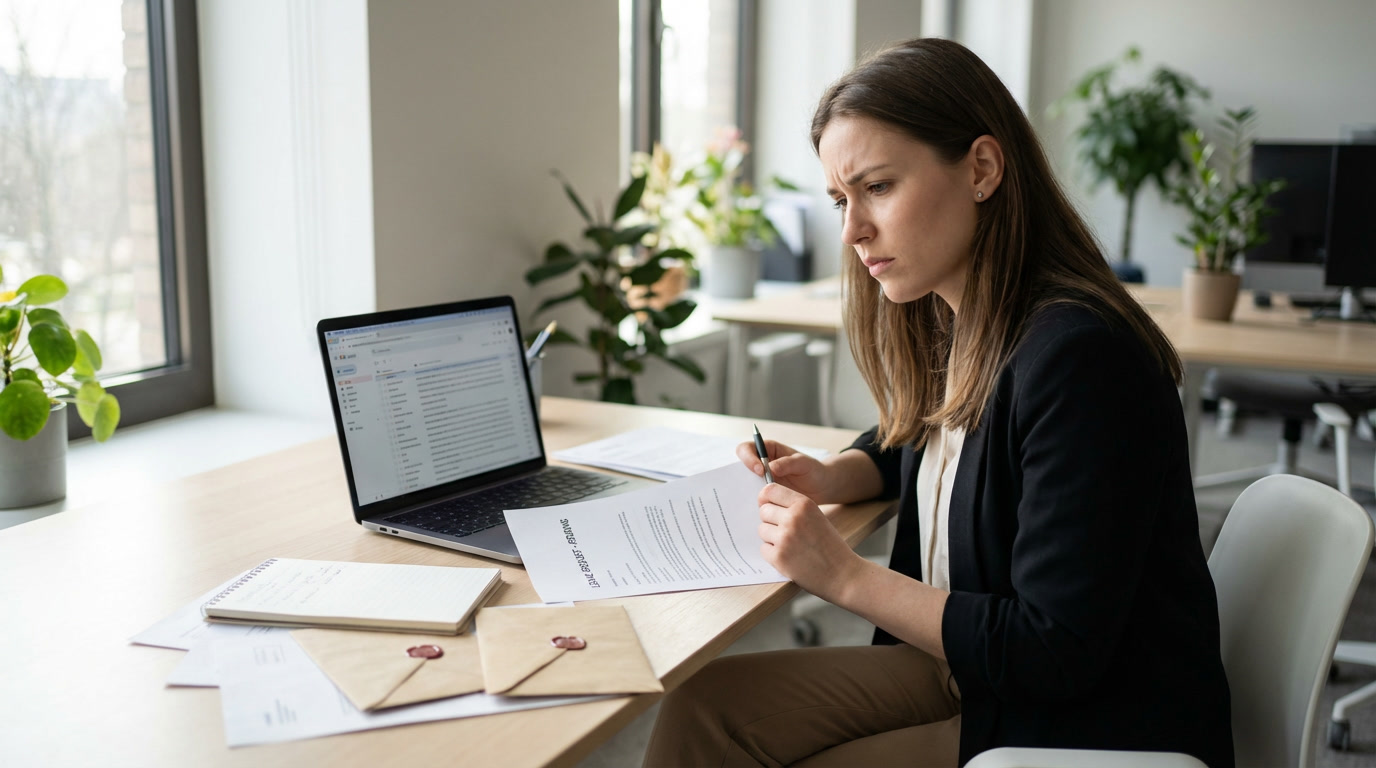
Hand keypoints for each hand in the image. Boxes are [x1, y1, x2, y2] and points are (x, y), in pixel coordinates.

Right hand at [736, 439, 833, 501]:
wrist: (821, 488)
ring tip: (758, 501)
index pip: (746, 449)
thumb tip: (770, 468)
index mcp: (768, 450)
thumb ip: (788, 463)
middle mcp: (761, 465)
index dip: (748, 458)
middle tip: (756, 488)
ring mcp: (761, 481)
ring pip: (744, 486)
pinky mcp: (765, 496)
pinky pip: (754, 499)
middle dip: (742, 478)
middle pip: (739, 468)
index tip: (759, 470)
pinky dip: (755, 504)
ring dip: (747, 493)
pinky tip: (763, 511)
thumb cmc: (814, 470)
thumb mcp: (804, 463)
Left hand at [756, 482, 863, 602]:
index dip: (766, 499)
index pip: (770, 490)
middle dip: (771, 521)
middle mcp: (792, 518)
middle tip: (786, 532)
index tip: (768, 506)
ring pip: (762, 530)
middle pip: (764, 511)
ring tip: (792, 546)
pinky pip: (764, 549)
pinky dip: (773, 555)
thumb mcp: (817, 517)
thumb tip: (766, 505)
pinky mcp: (778, 557)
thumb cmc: (831, 546)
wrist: (843, 574)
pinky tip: (790, 558)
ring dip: (772, 538)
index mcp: (804, 504)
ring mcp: (784, 537)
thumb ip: (794, 508)